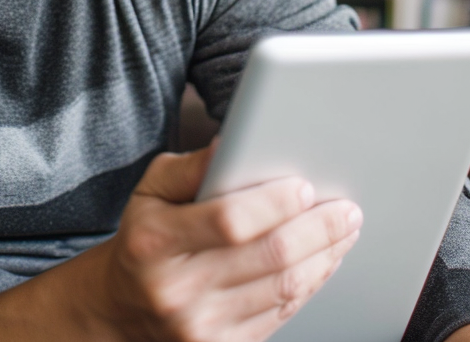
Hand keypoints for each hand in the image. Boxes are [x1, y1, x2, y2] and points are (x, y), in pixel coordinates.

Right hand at [90, 146, 362, 341]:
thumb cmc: (143, 238)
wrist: (123, 308)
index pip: (228, 221)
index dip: (273, 204)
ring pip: (283, 289)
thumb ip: (188, 168)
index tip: (304, 186)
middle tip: (345, 210)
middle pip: (268, 257)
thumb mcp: (149, 191)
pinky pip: (280, 315)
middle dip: (317, 230)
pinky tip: (322, 262)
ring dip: (323, 257)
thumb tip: (228, 146)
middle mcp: (178, 289)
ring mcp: (202, 327)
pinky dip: (309, 285)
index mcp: (156, 241)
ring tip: (343, 232)